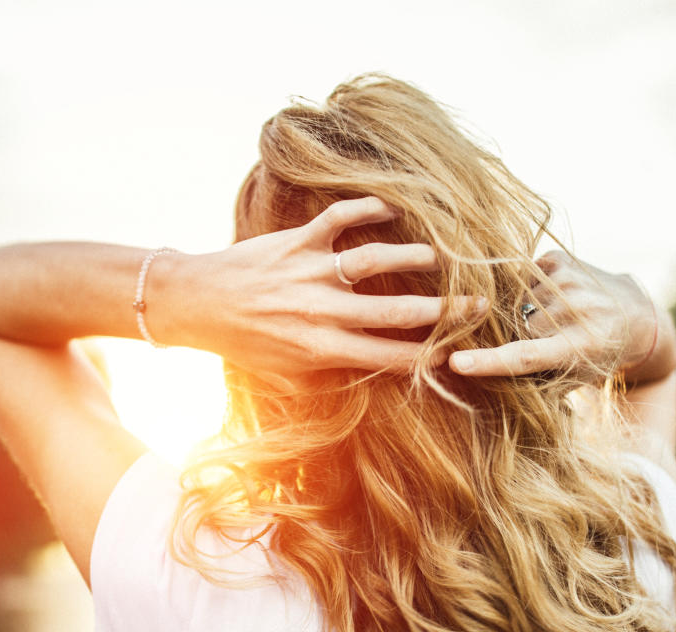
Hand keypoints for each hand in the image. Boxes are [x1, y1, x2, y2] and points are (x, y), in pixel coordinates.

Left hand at [154, 197, 482, 379]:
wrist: (197, 304)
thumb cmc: (244, 344)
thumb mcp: (287, 376)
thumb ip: (331, 375)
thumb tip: (376, 378)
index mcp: (321, 350)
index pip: (389, 357)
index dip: (429, 359)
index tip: (461, 356)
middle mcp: (321, 311)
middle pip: (395, 312)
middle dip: (443, 311)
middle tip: (479, 304)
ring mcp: (309, 271)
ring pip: (373, 260)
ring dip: (413, 257)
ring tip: (443, 256)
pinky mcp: (296, 240)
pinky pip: (339, 217)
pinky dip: (369, 209)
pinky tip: (393, 209)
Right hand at [447, 250, 673, 381]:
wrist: (636, 315)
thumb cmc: (597, 357)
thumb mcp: (574, 378)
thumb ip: (533, 383)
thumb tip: (479, 379)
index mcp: (581, 347)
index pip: (525, 356)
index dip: (488, 361)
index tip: (457, 362)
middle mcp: (576, 310)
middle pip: (513, 327)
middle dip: (508, 337)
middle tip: (529, 342)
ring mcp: (567, 281)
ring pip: (512, 302)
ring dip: (516, 314)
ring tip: (546, 320)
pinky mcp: (558, 261)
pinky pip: (518, 279)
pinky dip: (523, 294)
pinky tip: (548, 301)